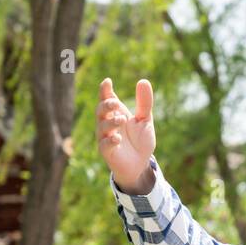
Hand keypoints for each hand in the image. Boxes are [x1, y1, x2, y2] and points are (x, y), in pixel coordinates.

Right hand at [97, 77, 156, 192]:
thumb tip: (143, 81)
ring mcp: (105, 138)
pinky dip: (110, 141)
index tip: (107, 82)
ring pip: (101, 127)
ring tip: (122, 120)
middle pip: (100, 111)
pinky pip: (104, 145)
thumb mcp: (145, 120)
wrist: (140, 164)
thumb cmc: (140, 141)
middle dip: (106, 105)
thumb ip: (144, 103)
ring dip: (110, 122)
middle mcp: (107, 124)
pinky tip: (118, 139)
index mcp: (115, 113)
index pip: (107, 99)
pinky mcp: (107, 152)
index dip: (105, 90)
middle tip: (115, 103)